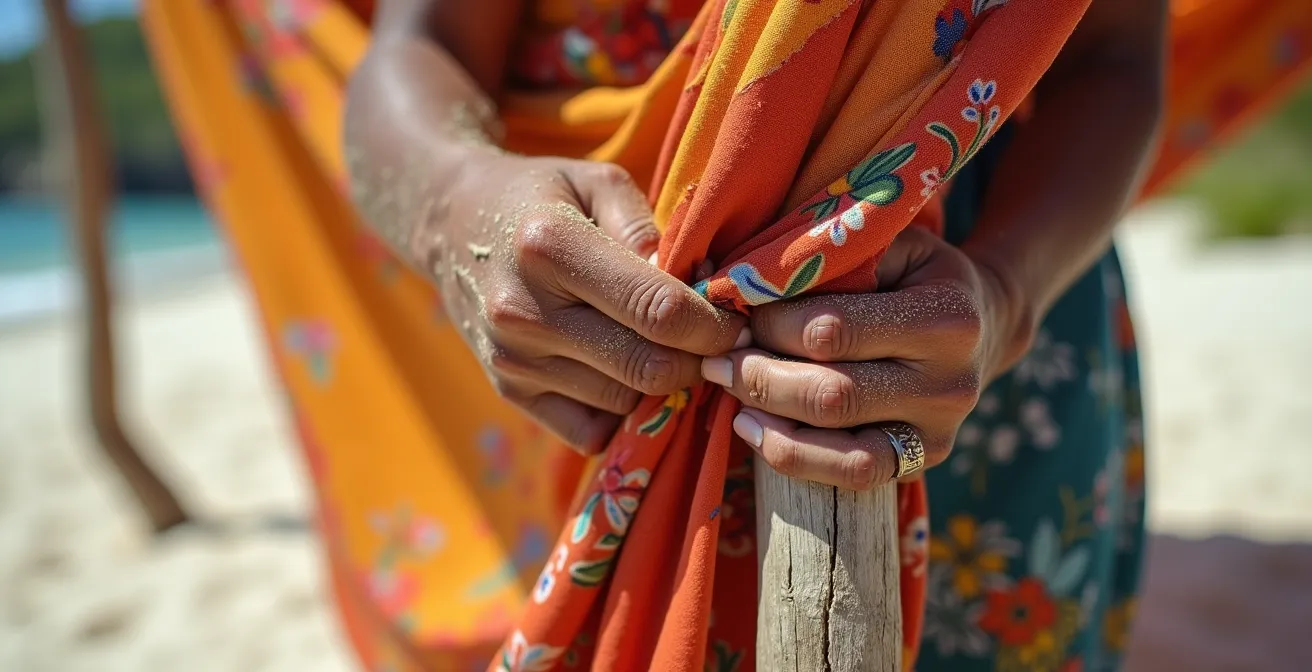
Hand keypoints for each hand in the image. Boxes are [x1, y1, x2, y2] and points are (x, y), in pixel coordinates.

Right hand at [420, 151, 746, 452]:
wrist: (450, 223)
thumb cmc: (541, 195)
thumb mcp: (596, 181)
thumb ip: (647, 228)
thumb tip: (693, 285)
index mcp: (550, 247)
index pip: (656, 310)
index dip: (712, 325)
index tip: (736, 323)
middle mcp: (525, 311)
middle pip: (647, 367)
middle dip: (698, 361)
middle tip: (716, 344)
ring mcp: (513, 360)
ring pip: (625, 403)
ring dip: (660, 385)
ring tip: (666, 348)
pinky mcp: (510, 392)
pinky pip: (591, 431)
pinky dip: (620, 412)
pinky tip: (622, 372)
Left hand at [700, 226, 1032, 488]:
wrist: (980, 323)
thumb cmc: (911, 273)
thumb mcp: (887, 243)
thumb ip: (829, 255)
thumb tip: (741, 278)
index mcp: (947, 316)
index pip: (833, 330)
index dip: (771, 325)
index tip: (737, 312)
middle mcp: (952, 382)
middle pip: (832, 393)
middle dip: (759, 375)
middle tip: (717, 358)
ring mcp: (939, 430)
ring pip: (838, 441)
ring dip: (768, 419)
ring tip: (727, 392)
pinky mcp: (922, 462)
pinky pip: (851, 475)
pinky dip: (793, 457)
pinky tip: (753, 429)